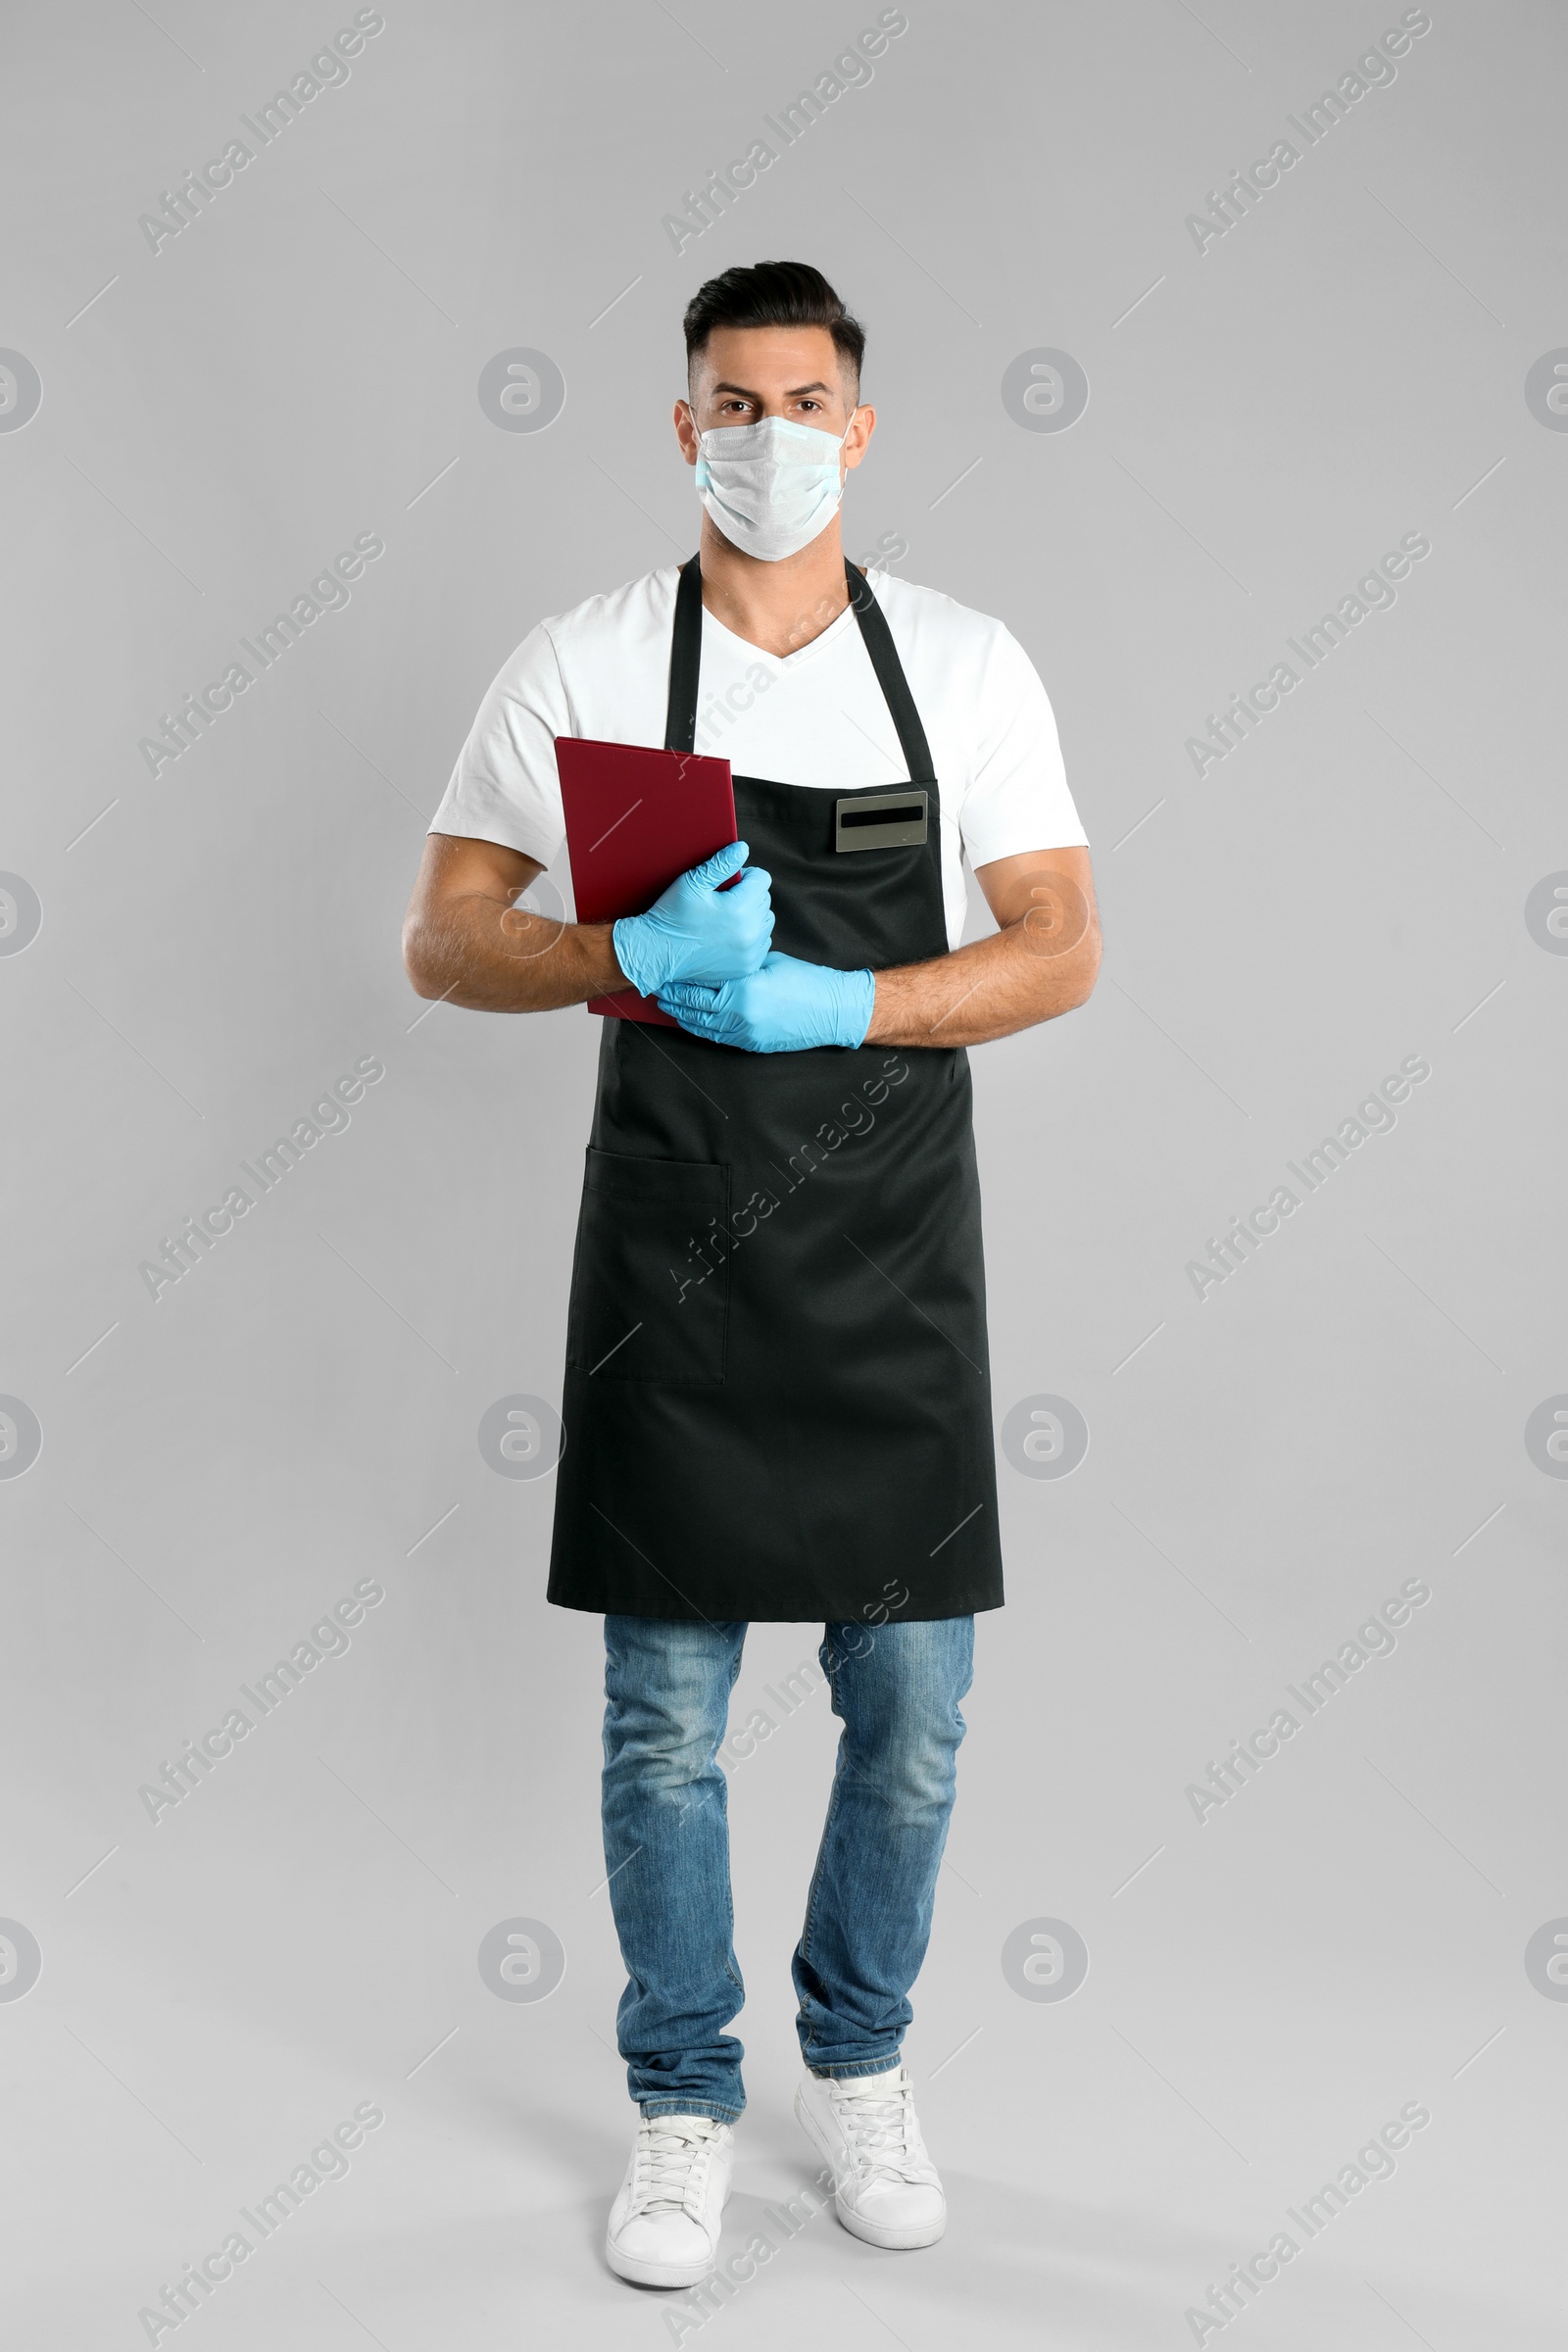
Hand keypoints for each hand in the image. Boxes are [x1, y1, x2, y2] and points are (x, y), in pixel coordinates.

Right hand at [612, 839, 772, 996]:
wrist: (657, 952)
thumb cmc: (672, 915)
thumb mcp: (692, 883)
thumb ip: (721, 863)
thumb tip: (743, 849)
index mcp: (740, 908)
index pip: (762, 879)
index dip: (746, 874)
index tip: (730, 881)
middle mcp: (750, 932)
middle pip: (765, 900)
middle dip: (749, 894)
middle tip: (724, 898)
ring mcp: (750, 953)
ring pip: (766, 922)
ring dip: (752, 915)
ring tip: (727, 916)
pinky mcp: (746, 967)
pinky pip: (761, 944)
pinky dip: (750, 937)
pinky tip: (729, 935)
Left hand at [658, 951, 874, 1052]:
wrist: (831, 1010)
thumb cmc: (804, 980)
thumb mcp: (767, 962)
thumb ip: (738, 965)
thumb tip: (714, 960)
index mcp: (742, 990)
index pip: (698, 986)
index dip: (678, 981)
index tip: (666, 973)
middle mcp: (739, 1014)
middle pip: (694, 1007)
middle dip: (673, 999)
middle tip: (657, 989)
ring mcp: (745, 1033)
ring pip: (702, 1026)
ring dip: (683, 1016)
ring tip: (669, 1006)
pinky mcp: (751, 1044)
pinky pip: (718, 1038)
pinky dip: (702, 1029)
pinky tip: (692, 1021)